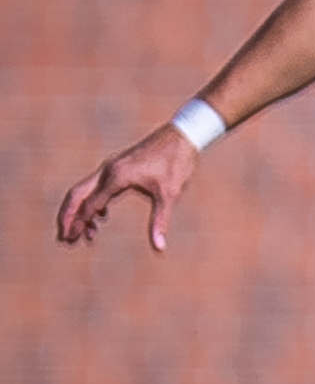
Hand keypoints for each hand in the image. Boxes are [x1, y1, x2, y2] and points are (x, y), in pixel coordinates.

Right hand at [58, 125, 201, 251]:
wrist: (182, 135)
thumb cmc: (176, 163)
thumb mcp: (169, 194)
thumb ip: (160, 221)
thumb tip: (160, 248)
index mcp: (116, 177)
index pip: (89, 205)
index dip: (78, 224)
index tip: (72, 241)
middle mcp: (108, 171)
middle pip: (76, 196)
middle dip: (68, 218)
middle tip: (64, 240)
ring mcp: (111, 167)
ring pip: (84, 190)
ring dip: (79, 212)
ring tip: (83, 235)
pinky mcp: (118, 167)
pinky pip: (97, 186)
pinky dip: (93, 203)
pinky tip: (101, 218)